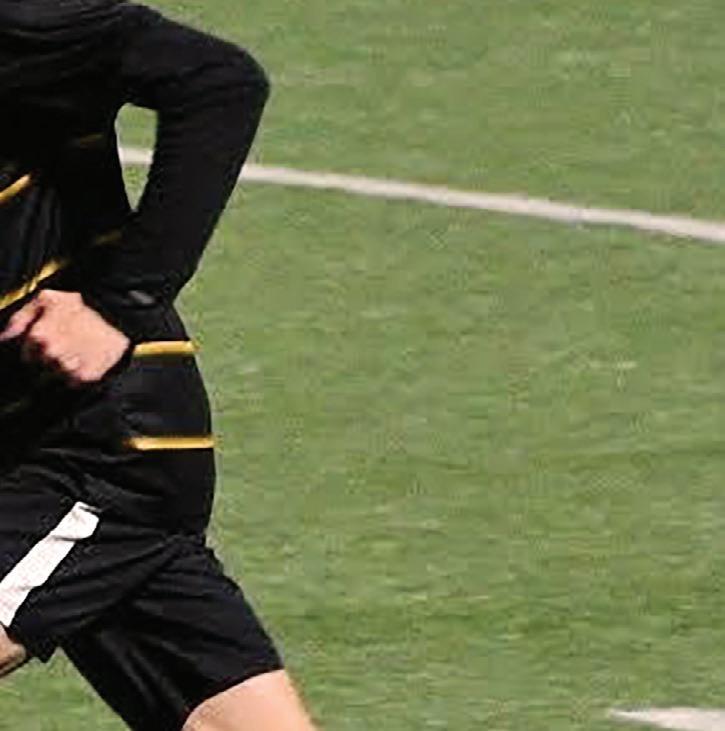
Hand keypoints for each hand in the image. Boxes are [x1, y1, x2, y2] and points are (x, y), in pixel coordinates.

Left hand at [0, 290, 129, 385]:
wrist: (117, 312)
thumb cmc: (83, 303)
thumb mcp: (46, 299)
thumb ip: (20, 318)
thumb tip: (6, 336)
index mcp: (38, 337)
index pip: (27, 357)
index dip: (36, 352)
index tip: (47, 347)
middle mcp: (51, 354)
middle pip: (41, 369)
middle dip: (49, 361)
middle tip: (66, 347)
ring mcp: (69, 367)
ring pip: (57, 377)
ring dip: (64, 369)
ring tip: (77, 353)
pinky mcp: (87, 376)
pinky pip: (75, 383)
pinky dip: (79, 375)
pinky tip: (86, 360)